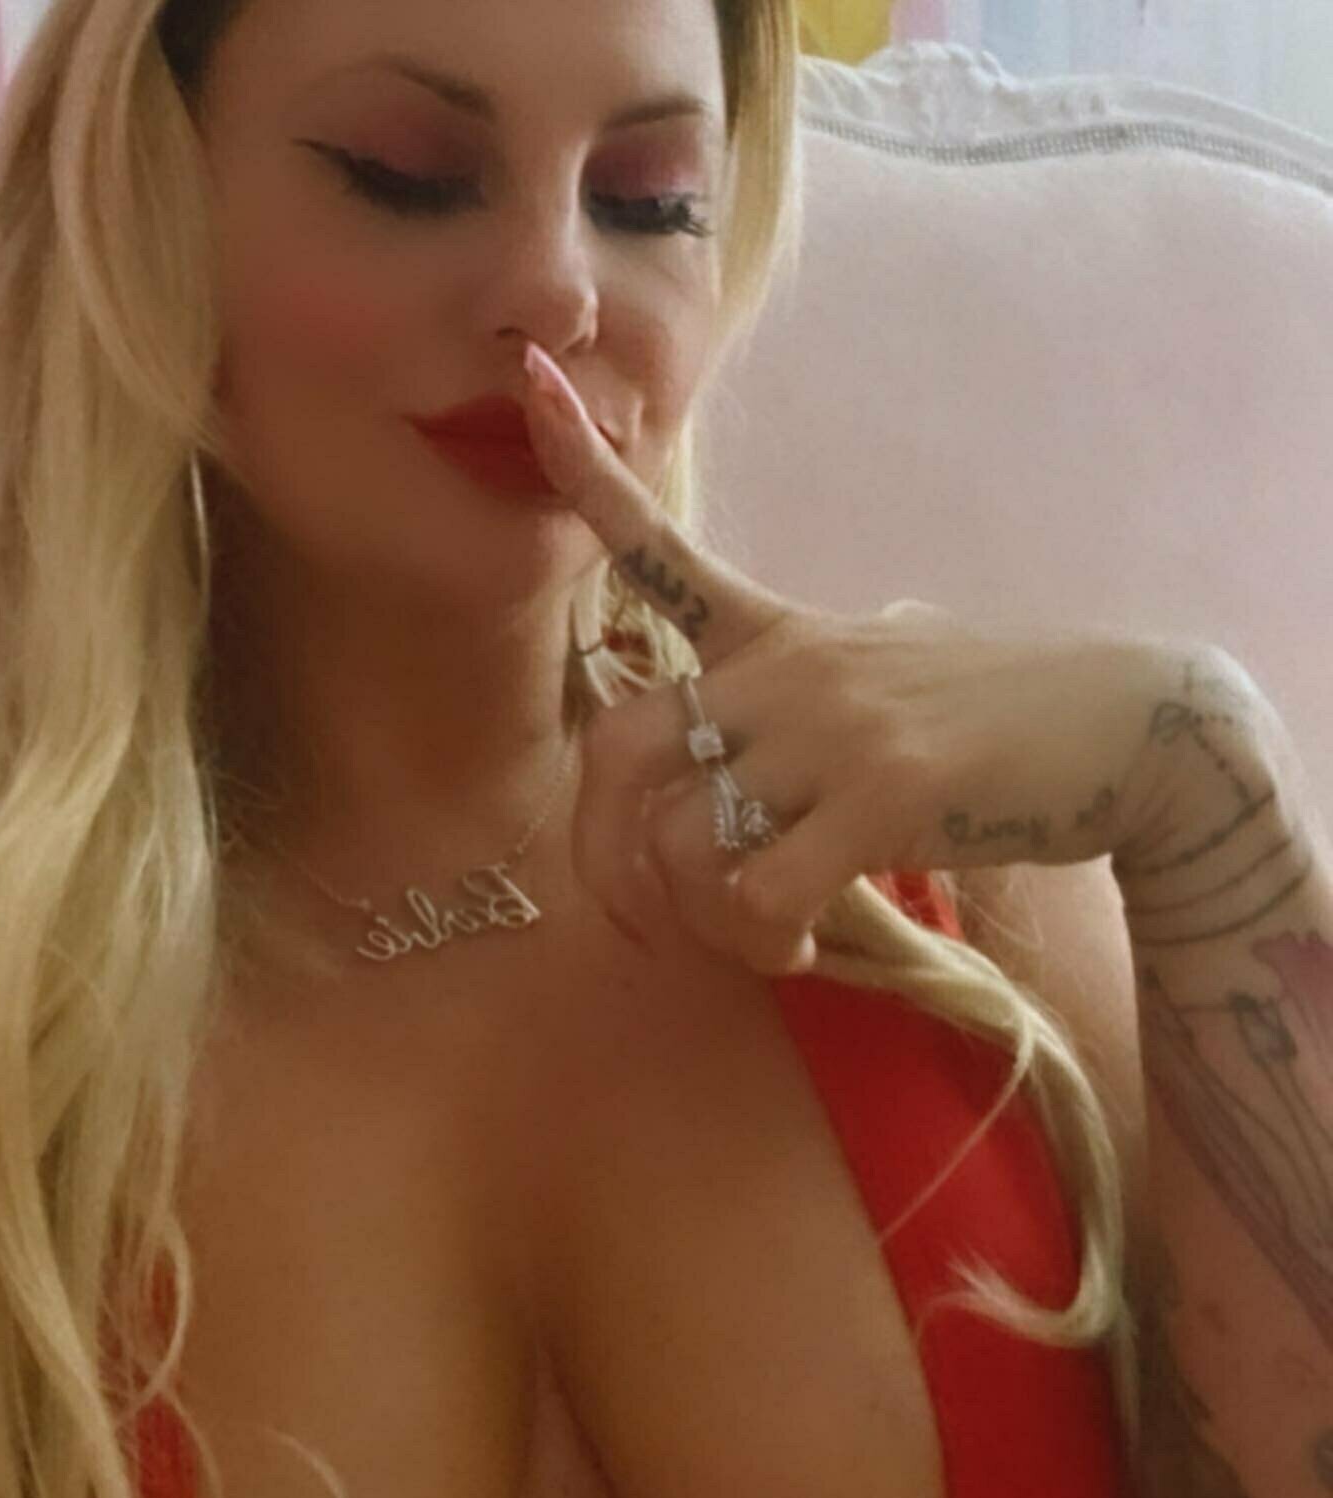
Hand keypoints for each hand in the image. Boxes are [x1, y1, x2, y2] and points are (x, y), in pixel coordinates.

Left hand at [521, 341, 1264, 976]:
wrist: (1128, 728)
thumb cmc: (999, 709)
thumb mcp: (888, 667)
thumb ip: (806, 692)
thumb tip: (758, 744)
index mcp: (778, 634)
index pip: (662, 547)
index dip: (590, 477)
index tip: (532, 387)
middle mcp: (789, 670)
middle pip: (621, 752)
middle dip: (604, 856)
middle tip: (641, 920)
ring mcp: (834, 729)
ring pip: (682, 839)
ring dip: (697, 921)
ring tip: (753, 937)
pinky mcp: (884, 795)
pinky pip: (757, 890)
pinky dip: (757, 940)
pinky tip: (793, 947)